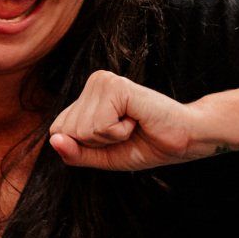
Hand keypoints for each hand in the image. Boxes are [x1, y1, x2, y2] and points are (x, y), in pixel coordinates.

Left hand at [48, 70, 201, 170]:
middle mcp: (92, 83)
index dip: (85, 147)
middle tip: (126, 131)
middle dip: (98, 143)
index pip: (58, 132)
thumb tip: (54, 140)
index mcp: (86, 97)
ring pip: (82, 130)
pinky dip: (119, 132)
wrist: (184, 138)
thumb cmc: (147, 144)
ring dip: (111, 137)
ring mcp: (103, 81)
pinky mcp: (116, 86)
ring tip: (132, 124)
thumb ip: (76, 152)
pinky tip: (136, 119)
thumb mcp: (103, 156)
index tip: (114, 138)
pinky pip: (100, 126)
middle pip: (68, 131)